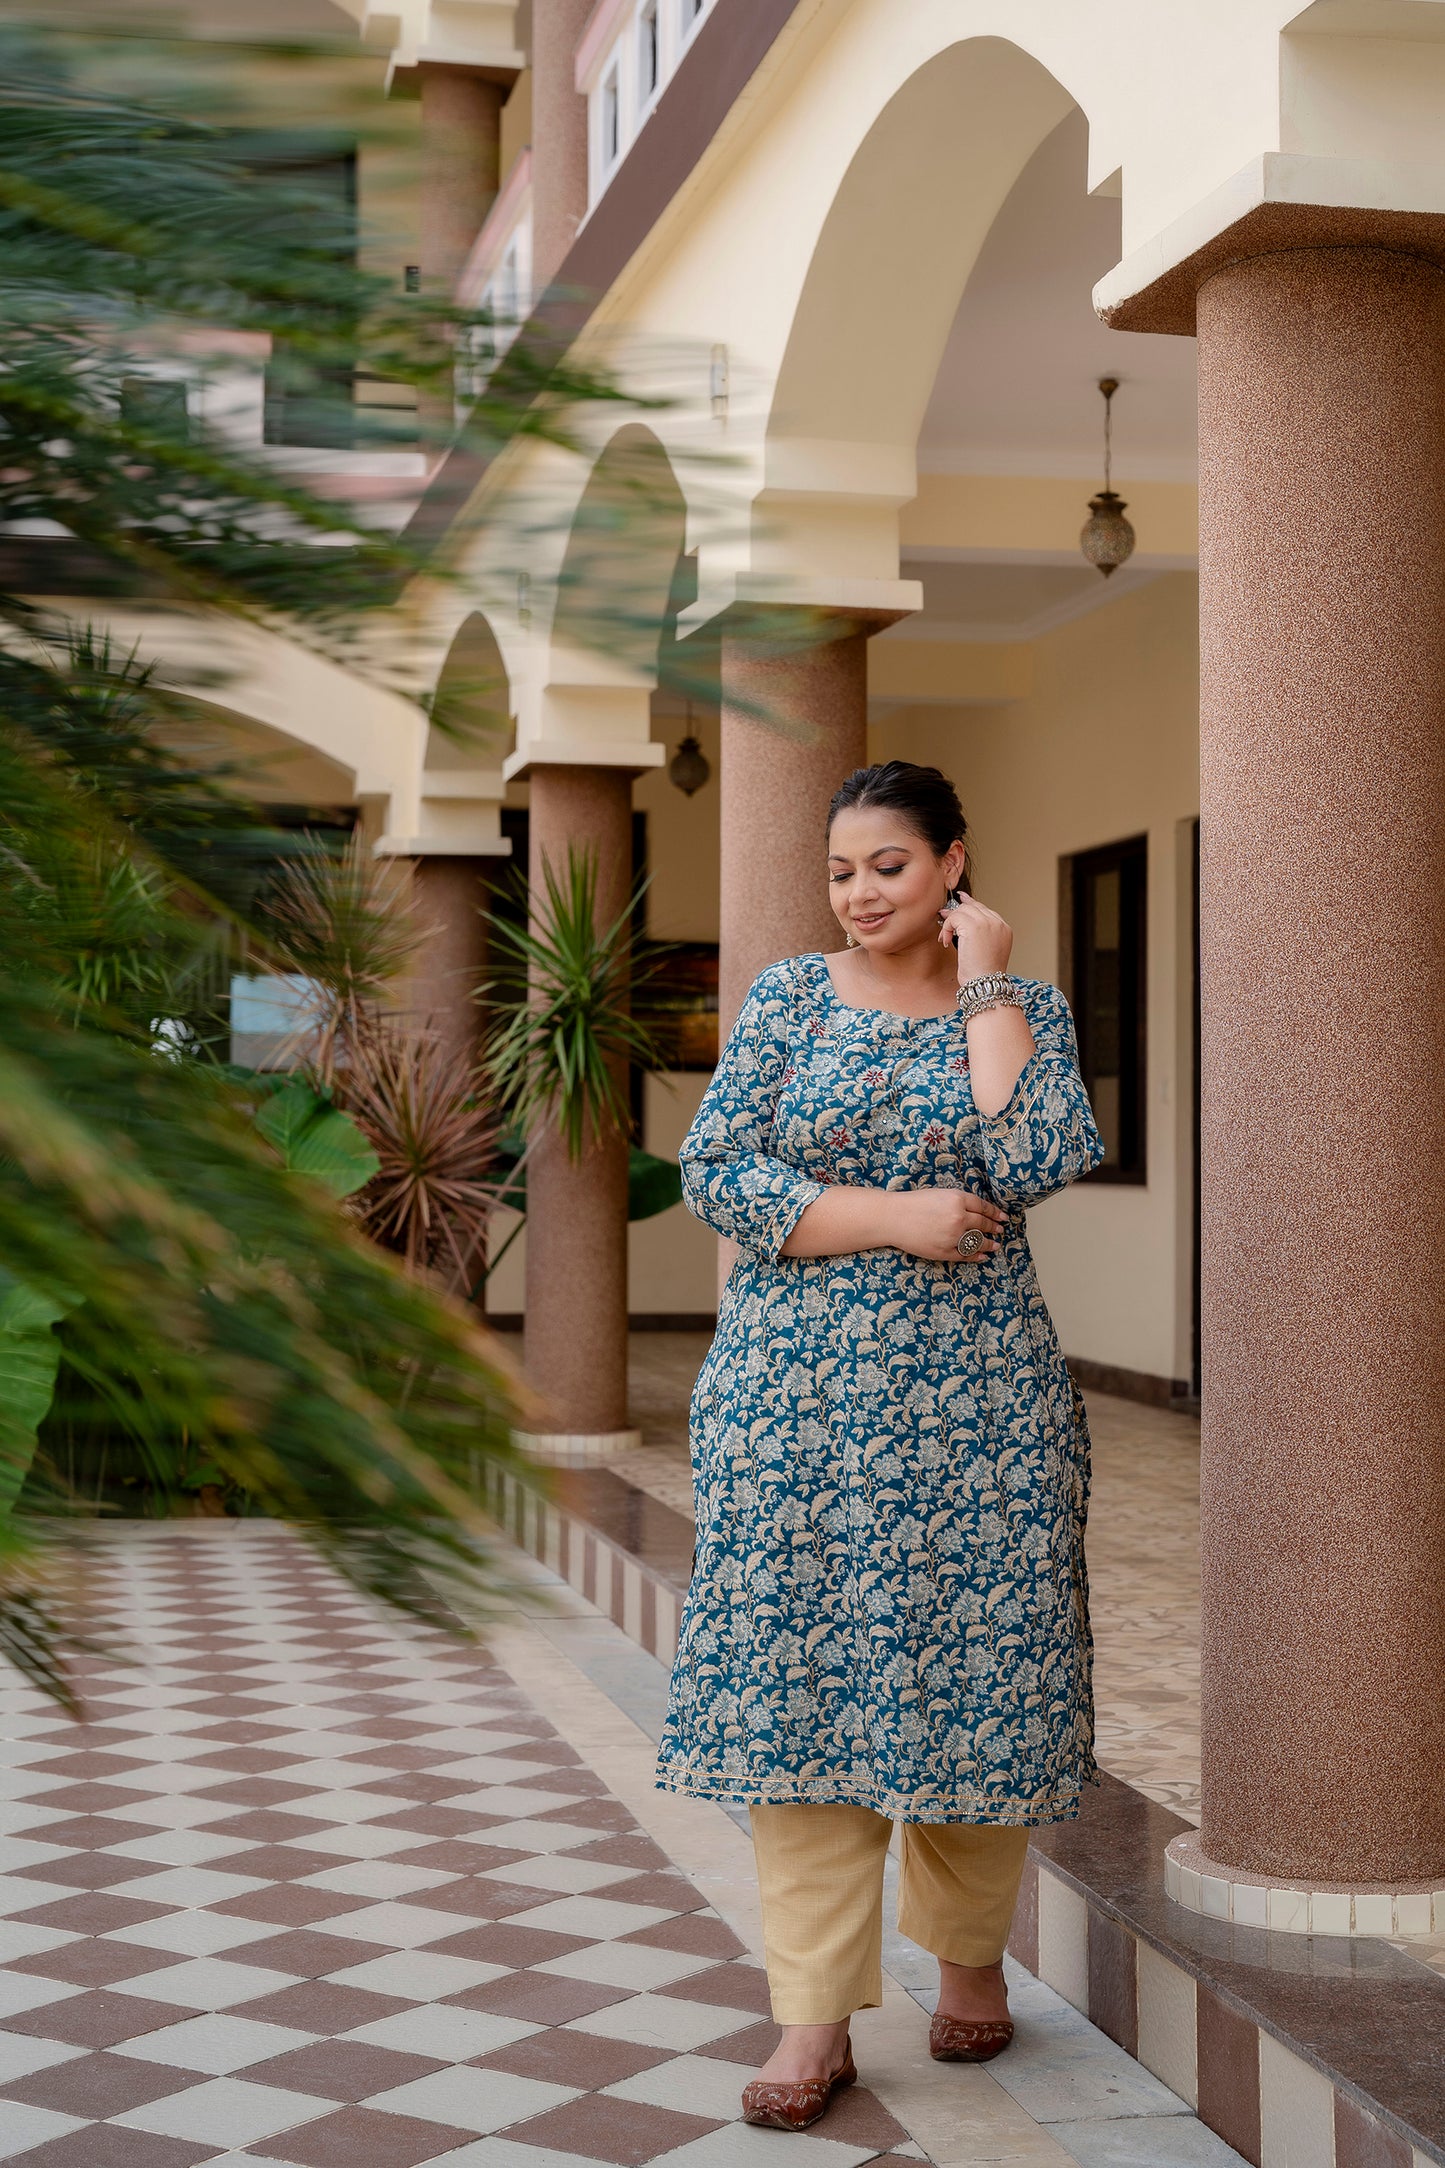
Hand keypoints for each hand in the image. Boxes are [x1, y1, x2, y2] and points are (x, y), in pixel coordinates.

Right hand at [885, 1189, 1007, 1263]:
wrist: (893, 1218)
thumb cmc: (913, 1203)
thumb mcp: (940, 1194)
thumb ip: (959, 1201)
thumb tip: (976, 1211)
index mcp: (957, 1199)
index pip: (983, 1207)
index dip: (994, 1213)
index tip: (1002, 1217)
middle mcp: (958, 1218)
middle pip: (982, 1224)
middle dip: (993, 1227)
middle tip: (1000, 1229)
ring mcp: (953, 1236)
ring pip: (977, 1241)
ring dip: (988, 1243)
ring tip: (995, 1245)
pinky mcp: (945, 1251)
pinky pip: (965, 1255)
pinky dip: (975, 1256)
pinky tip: (981, 1256)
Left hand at [938, 894, 1012, 981]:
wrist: (985, 983)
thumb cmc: (983, 973)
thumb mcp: (986, 950)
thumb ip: (979, 933)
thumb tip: (959, 919)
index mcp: (1004, 928)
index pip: (985, 909)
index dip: (970, 905)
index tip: (959, 902)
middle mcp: (997, 923)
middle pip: (973, 907)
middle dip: (957, 912)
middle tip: (944, 916)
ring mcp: (987, 923)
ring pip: (962, 910)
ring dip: (950, 923)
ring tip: (945, 938)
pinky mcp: (973, 926)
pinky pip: (954, 917)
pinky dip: (946, 928)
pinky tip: (946, 941)